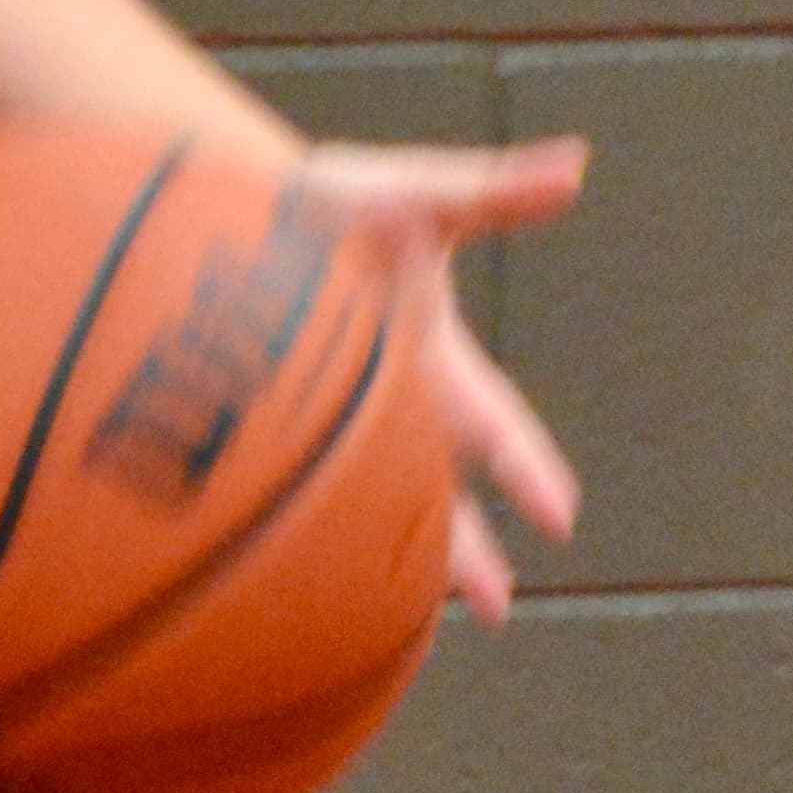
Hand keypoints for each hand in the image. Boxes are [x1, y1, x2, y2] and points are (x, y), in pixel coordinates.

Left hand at [281, 131, 586, 627]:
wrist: (213, 205)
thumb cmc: (312, 197)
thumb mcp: (408, 192)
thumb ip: (492, 190)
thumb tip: (578, 163)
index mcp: (424, 359)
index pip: (489, 424)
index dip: (527, 466)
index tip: (559, 516)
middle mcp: (379, 405)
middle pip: (432, 491)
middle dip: (464, 547)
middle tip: (498, 607)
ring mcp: (318, 426)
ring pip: (362, 514)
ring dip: (385, 566)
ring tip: (394, 629)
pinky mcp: (253, 441)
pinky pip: (279, 512)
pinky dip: (291, 558)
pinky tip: (277, 608)